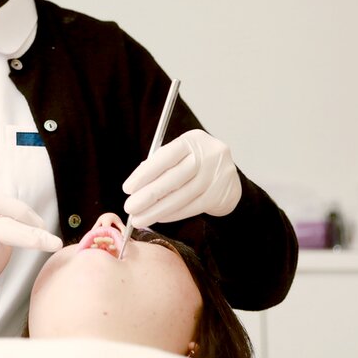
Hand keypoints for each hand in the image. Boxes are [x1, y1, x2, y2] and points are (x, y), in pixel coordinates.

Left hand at [122, 129, 241, 227]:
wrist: (229, 179)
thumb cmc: (195, 165)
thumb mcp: (180, 156)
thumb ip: (160, 165)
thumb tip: (135, 186)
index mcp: (193, 140)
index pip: (165, 156)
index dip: (145, 173)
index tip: (128, 188)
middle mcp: (208, 155)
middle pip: (173, 178)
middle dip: (148, 195)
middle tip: (129, 208)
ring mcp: (217, 175)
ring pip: (182, 196)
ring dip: (157, 210)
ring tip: (139, 218)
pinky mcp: (220, 194)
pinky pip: (192, 207)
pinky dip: (173, 214)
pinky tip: (159, 218)